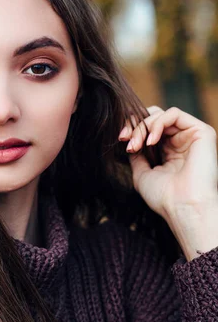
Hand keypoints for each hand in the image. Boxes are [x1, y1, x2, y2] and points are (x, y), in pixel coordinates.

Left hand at [118, 105, 217, 223]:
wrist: (183, 207)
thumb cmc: (164, 197)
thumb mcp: (142, 173)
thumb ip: (137, 155)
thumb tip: (129, 140)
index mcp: (170, 152)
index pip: (150, 128)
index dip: (133, 129)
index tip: (120, 139)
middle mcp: (182, 142)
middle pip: (153, 117)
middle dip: (135, 125)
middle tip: (124, 139)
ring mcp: (192, 135)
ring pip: (161, 114)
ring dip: (143, 126)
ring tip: (136, 144)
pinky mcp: (201, 131)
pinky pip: (174, 114)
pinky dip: (157, 123)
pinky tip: (151, 140)